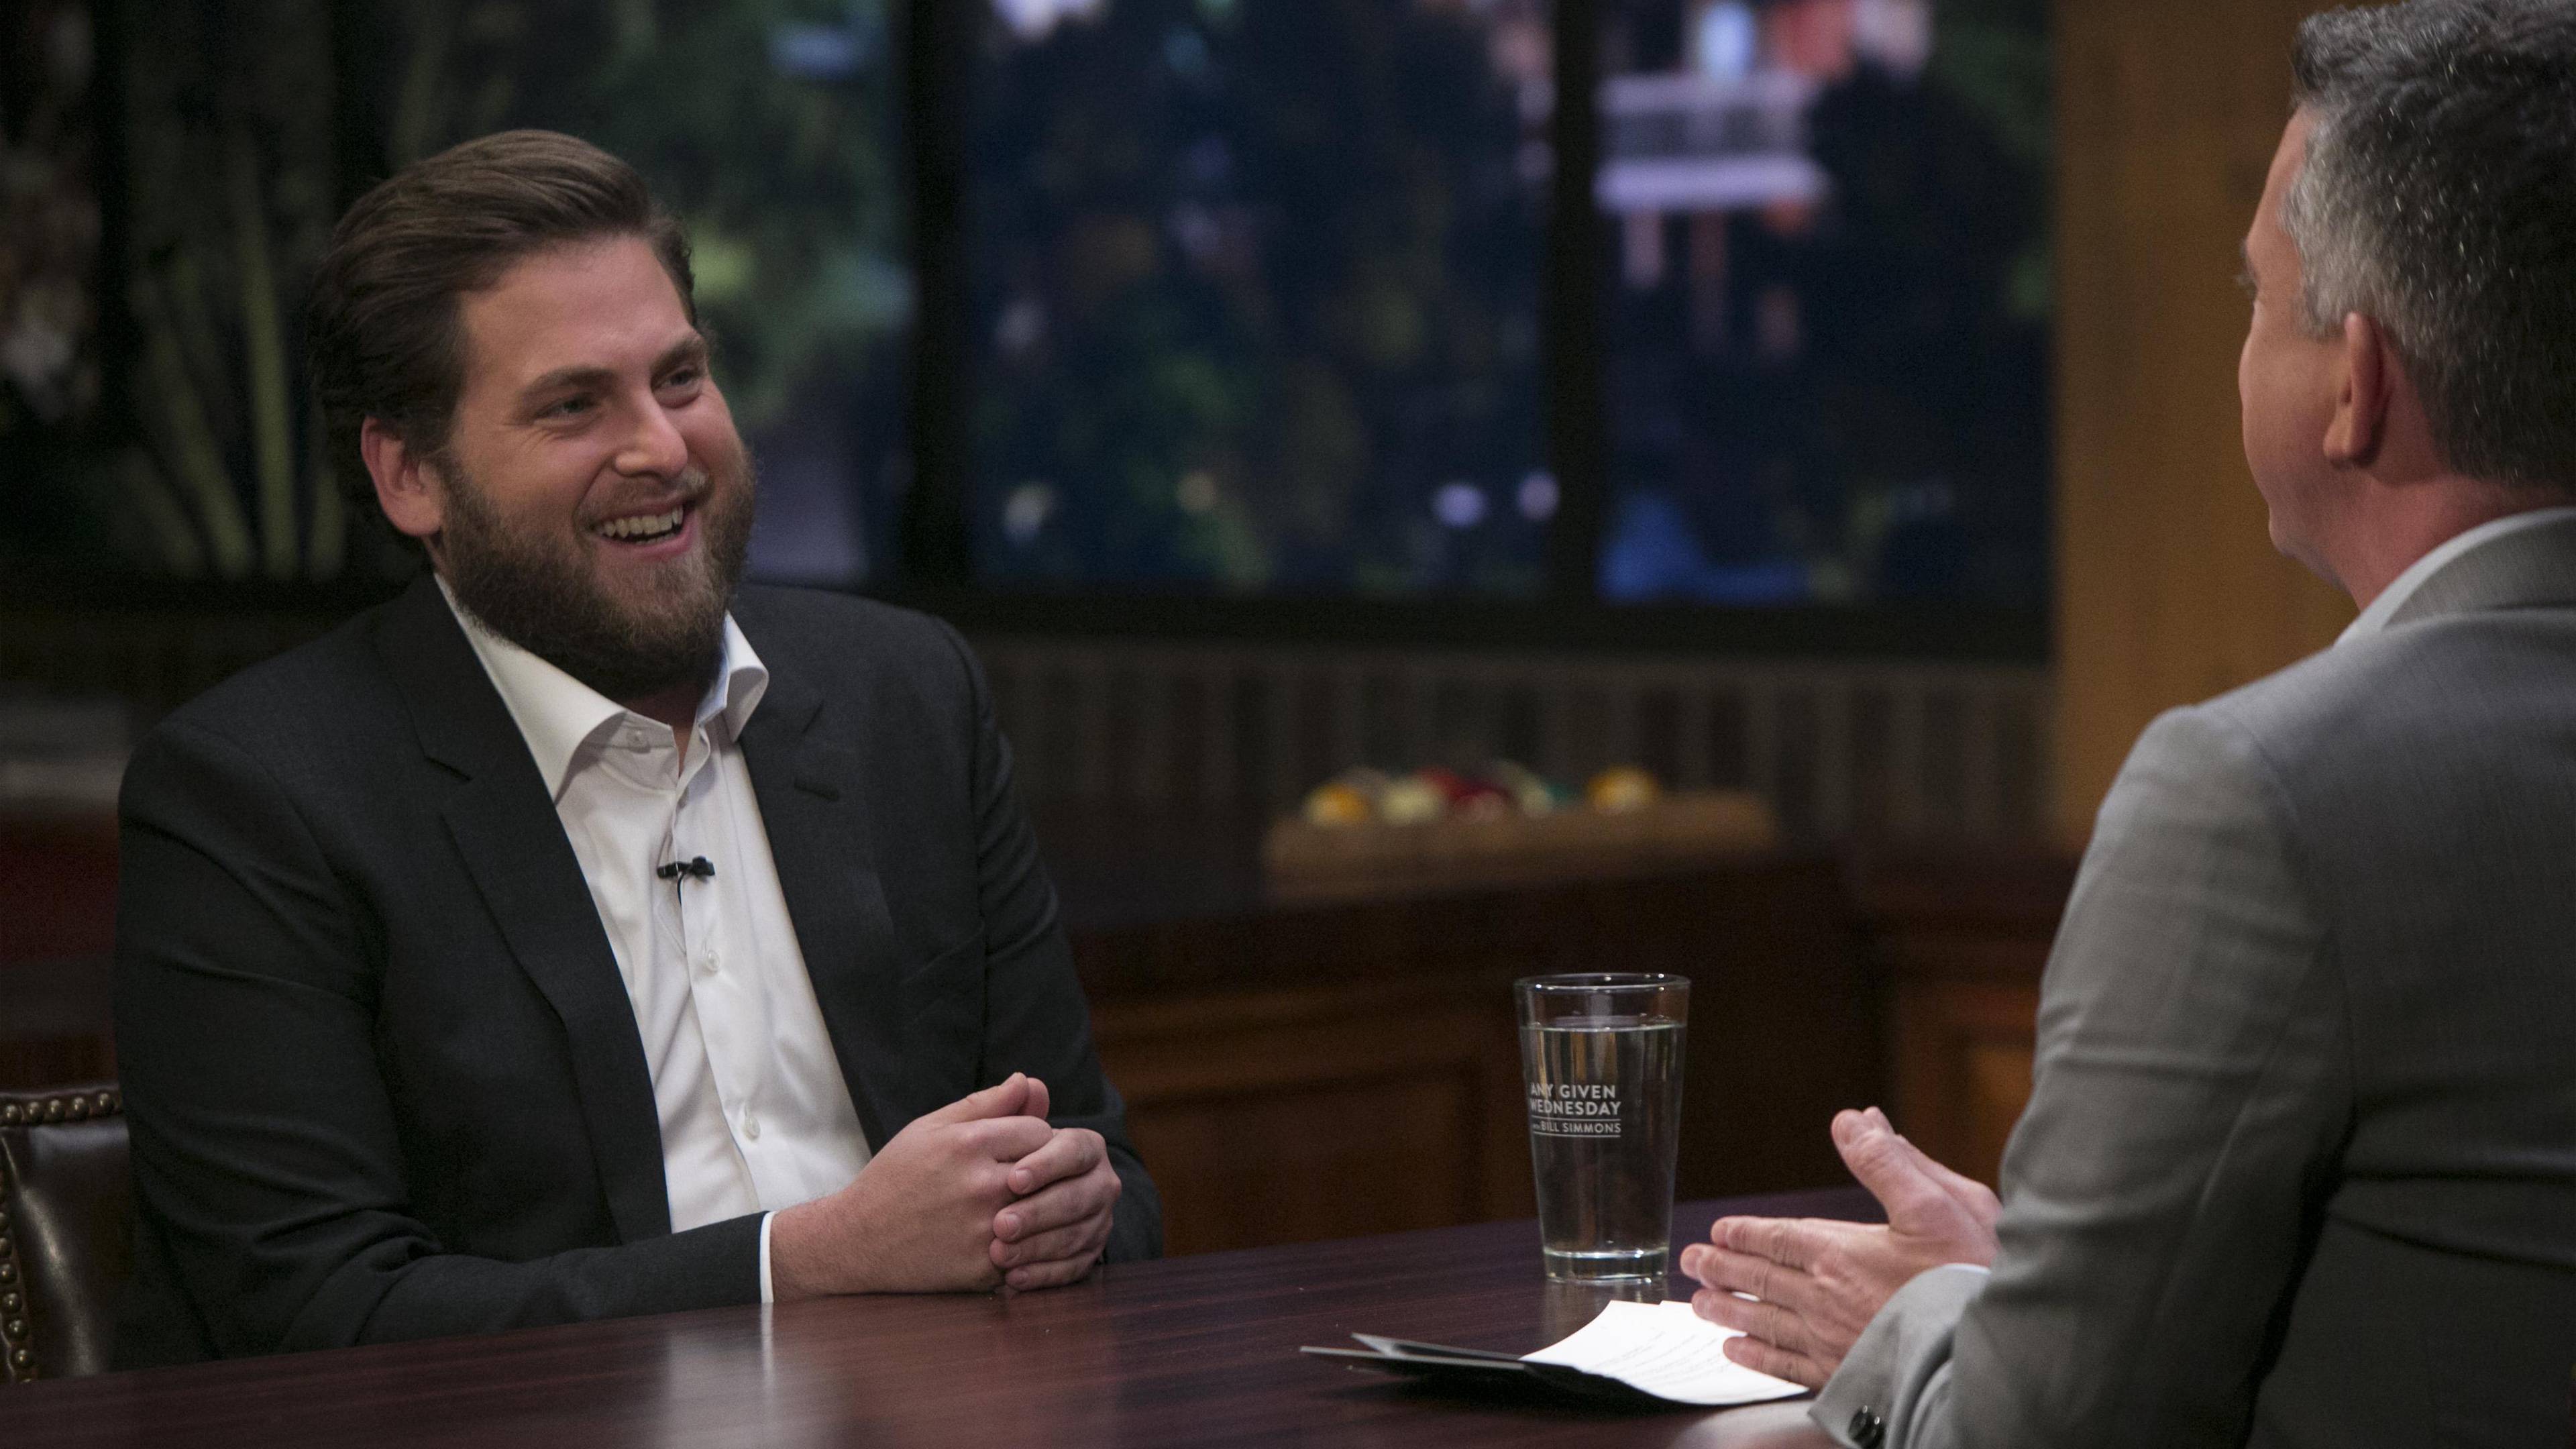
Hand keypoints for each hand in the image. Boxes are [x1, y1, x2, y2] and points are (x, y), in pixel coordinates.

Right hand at [769, 1073, 1052, 1299]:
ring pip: (1045, 1210)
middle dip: (1041, 1170)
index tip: (1017, 1148)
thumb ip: (986, 1104)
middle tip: (1022, 1177)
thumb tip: (1031, 1082)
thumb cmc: (896, 1177)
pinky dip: (1025, 1242)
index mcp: (969, 1144)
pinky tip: (1006, 1237)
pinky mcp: (985, 1268)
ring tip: (1018, 1204)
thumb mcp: (931, 1129)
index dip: (1032, 1137)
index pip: (1039, 1130)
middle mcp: (981, 1186)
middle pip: (1049, 1169)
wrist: (858, 1242)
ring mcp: (985, 1230)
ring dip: (1039, 1206)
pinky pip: (1030, 1248)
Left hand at [990, 1088, 1122, 1292]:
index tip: (1014, 1178)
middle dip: (1040, 1213)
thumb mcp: (972, 1134)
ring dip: (1038, 1248)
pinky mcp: (1085, 1257)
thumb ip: (998, 1108)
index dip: (1048, 1164)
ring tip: (998, 1255)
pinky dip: (1043, 1276)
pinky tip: (1012, 1279)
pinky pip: (1072, 1270)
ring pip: (1076, 1237)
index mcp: (1081, 1146)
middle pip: (1080, 1197)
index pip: (1075, 1150)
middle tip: (1001, 1224)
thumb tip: (1025, 1081)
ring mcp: (1097, 1222)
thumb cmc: (968, 1166)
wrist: (975, 1209)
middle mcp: (1098, 1182)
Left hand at [1680, 1107, 1999, 1387]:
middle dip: (1722, 1266)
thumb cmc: (1971, 1276)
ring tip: (1700, 1303)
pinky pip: (1784, 1366)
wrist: (1988, 1356)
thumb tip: (1854, 1119)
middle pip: (1760, 1278)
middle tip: (1692, 1262)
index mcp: (1841, 1252)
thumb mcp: (1937, 1203)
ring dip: (1727, 1309)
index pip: (1777, 1238)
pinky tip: (1736, 1351)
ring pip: (1763, 1321)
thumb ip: (1888, 1161)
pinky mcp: (1842, 1376)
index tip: (1719, 1231)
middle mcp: (1824, 1297)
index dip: (1744, 1232)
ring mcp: (1830, 1341)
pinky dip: (1755, 1357)